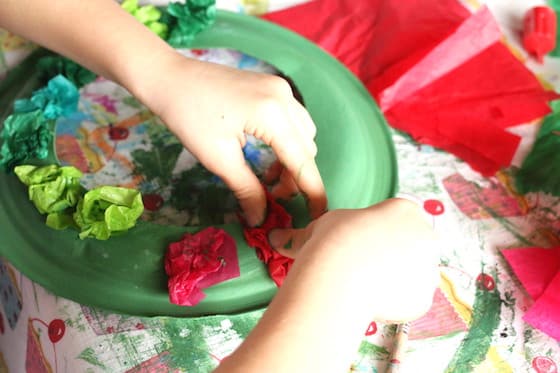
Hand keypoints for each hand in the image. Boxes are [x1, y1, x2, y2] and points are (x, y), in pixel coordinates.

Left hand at [137, 52, 326, 225]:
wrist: (170, 78)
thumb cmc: (188, 117)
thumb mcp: (218, 159)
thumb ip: (247, 190)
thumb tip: (260, 219)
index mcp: (272, 114)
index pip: (303, 161)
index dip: (313, 192)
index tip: (317, 216)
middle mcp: (284, 97)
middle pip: (306, 148)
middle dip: (295, 177)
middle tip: (272, 196)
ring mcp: (280, 88)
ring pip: (303, 134)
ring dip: (292, 159)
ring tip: (267, 176)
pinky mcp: (272, 86)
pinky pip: (292, 119)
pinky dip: (286, 141)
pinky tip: (266, 152)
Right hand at [215, 199, 439, 372]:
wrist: (341, 277)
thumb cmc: (331, 241)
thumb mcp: (320, 228)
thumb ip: (306, 233)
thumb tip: (275, 237)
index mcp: (405, 210)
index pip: (397, 219)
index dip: (378, 232)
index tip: (362, 245)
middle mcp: (425, 236)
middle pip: (411, 246)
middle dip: (392, 256)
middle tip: (363, 268)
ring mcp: (428, 268)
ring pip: (412, 275)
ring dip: (394, 280)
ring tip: (364, 286)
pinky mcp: (424, 297)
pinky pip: (410, 300)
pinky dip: (395, 304)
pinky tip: (372, 301)